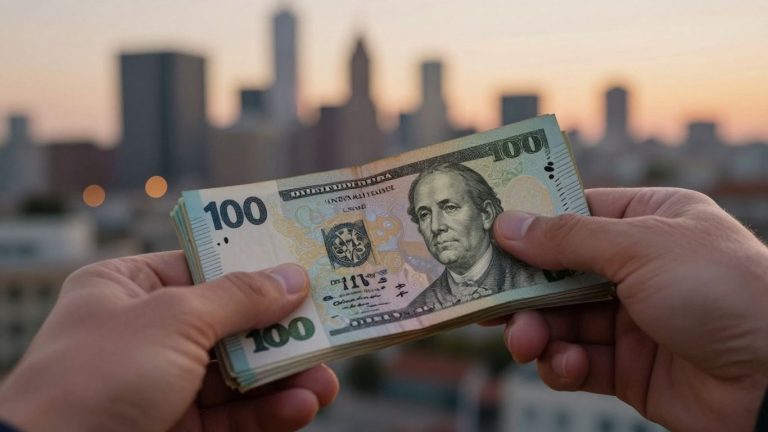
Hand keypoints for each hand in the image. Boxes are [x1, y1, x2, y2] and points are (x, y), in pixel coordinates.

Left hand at [0, 251, 337, 431]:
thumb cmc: (99, 374)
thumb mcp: (175, 319)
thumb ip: (240, 298)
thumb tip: (293, 277)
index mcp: (128, 289)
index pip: (204, 266)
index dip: (256, 266)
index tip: (305, 267)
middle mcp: (146, 334)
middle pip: (232, 323)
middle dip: (282, 329)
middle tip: (330, 325)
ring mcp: (161, 385)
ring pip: (239, 374)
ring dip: (286, 376)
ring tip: (327, 379)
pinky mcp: (176, 429)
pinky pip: (233, 416)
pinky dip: (269, 412)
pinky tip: (301, 406)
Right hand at [492, 188, 767, 431]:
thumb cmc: (723, 291)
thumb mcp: (639, 248)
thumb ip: (567, 238)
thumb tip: (506, 224)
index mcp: (651, 221)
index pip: (576, 212)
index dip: (531, 223)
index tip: (486, 234)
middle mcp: (640, 268)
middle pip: (559, 272)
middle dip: (523, 288)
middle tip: (486, 299)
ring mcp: (633, 319)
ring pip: (561, 320)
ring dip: (535, 331)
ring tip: (524, 341)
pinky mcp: (630, 367)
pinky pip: (579, 361)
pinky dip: (562, 364)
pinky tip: (564, 366)